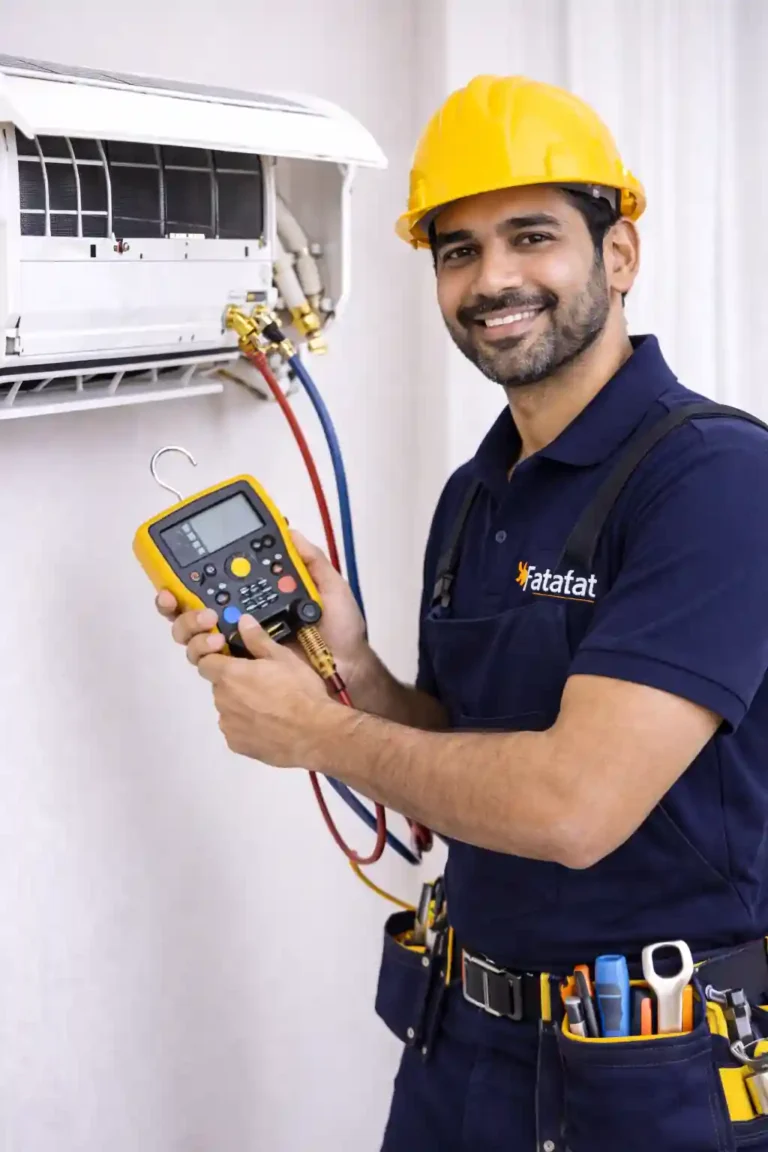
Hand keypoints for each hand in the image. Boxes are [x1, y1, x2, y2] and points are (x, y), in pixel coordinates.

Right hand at [154, 529, 368, 681]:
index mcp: (255, 600)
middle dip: (175, 604)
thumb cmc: (340, 630)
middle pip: (190, 612)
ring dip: (190, 627)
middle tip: (190, 602)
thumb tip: (289, 531)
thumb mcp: (329, 587)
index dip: (188, 578)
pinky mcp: (241, 672)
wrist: (348, 666)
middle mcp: (238, 622)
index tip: (178, 569)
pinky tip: (217, 645)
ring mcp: (238, 648)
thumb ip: (311, 560)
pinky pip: (210, 665)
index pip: (213, 586)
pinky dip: (204, 653)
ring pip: (192, 638)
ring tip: (211, 626)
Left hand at [197, 615, 341, 764]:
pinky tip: (269, 725)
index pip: (205, 662)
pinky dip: (246, 726)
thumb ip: (258, 639)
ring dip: (240, 704)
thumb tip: (242, 621)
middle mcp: (221, 699)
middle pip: (219, 686)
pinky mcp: (236, 745)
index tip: (235, 659)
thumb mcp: (283, 658)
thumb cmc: (300, 691)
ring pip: (228, 708)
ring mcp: (228, 725)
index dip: (217, 658)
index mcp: (229, 675)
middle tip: (262, 682)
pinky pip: (235, 729)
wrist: (315, 733)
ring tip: (269, 706)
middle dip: (234, 682)